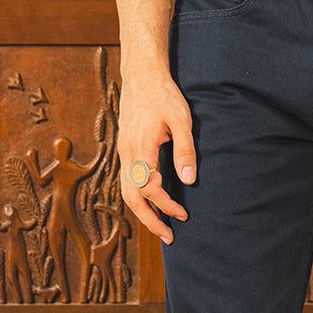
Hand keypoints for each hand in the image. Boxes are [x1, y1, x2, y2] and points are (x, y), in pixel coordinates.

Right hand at [118, 71, 196, 244]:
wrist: (142, 75)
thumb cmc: (164, 95)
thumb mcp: (182, 119)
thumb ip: (185, 150)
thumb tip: (189, 180)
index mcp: (140, 147)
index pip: (149, 187)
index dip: (165, 205)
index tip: (182, 214)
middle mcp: (127, 153)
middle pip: (132, 197)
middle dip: (149, 220)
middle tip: (169, 237)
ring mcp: (124, 153)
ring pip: (126, 192)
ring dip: (142, 213)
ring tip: (160, 227)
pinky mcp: (126, 151)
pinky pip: (127, 182)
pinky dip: (138, 199)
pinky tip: (152, 205)